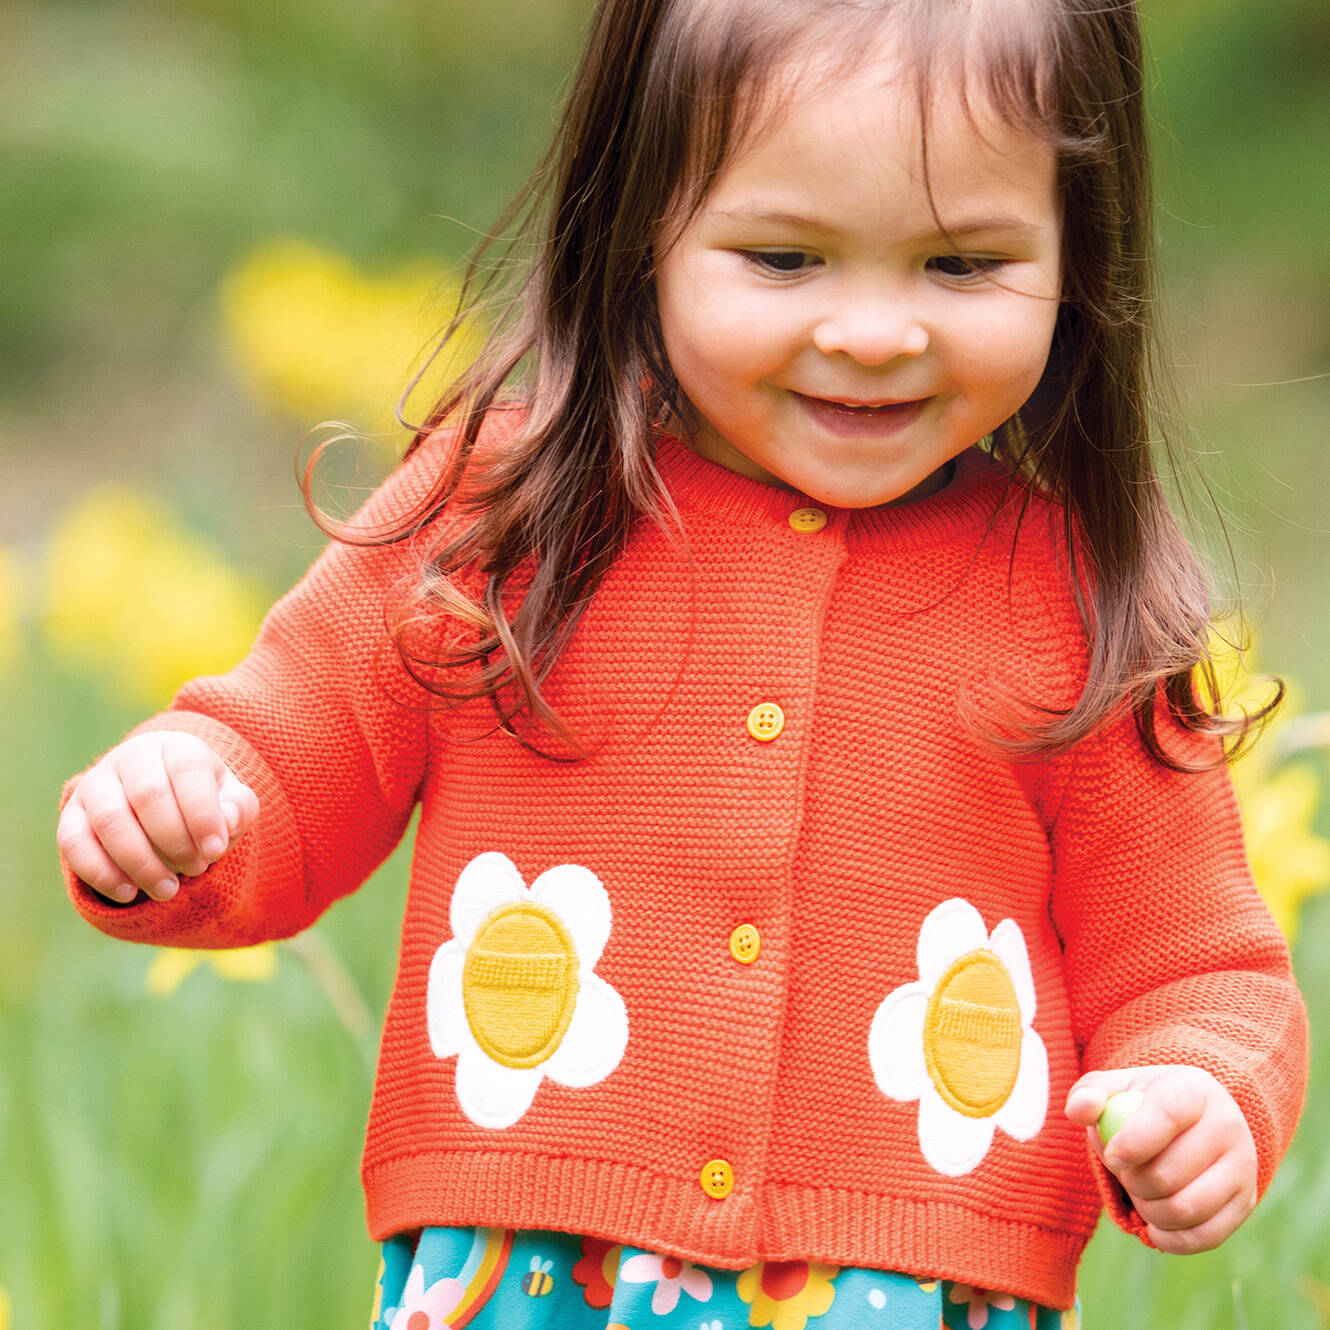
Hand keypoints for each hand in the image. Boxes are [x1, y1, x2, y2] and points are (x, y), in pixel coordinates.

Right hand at [57, 731, 259, 903]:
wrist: (162, 800)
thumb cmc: (202, 801)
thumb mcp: (231, 800)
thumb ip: (239, 808)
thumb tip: (226, 823)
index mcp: (175, 746)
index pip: (187, 769)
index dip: (202, 812)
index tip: (215, 850)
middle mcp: (131, 757)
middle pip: (148, 796)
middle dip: (175, 841)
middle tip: (196, 869)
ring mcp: (96, 784)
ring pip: (110, 821)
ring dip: (141, 863)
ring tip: (168, 889)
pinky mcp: (71, 814)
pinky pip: (74, 843)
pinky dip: (102, 873)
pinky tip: (130, 893)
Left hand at [1064, 1064, 1257, 1253]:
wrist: (1190, 1121)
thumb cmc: (1141, 1104)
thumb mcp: (1114, 1089)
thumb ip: (1088, 1095)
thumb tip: (1079, 1111)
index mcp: (1193, 1089)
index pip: (1167, 1114)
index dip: (1134, 1141)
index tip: (1113, 1157)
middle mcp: (1228, 1125)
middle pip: (1170, 1172)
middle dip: (1133, 1182)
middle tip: (1124, 1173)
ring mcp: (1243, 1167)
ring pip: (1187, 1209)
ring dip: (1148, 1210)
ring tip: (1139, 1192)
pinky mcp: (1246, 1202)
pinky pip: (1205, 1236)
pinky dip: (1170, 1237)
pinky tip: (1154, 1223)